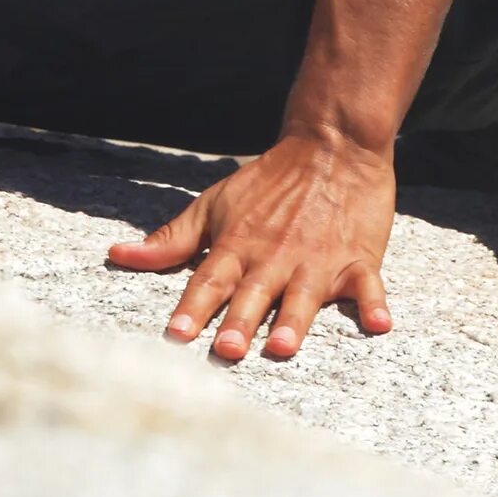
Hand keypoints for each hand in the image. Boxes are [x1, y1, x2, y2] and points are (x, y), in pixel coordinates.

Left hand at [106, 131, 398, 361]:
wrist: (330, 145)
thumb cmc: (267, 183)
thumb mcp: (214, 204)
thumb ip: (171, 239)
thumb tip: (118, 256)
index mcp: (238, 244)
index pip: (209, 280)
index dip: (191, 308)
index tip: (175, 335)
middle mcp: (274, 255)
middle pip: (253, 293)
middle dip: (239, 322)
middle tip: (227, 351)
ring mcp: (318, 258)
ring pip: (304, 295)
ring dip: (294, 321)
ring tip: (283, 347)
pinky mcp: (358, 258)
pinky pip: (367, 285)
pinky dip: (374, 303)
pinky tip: (379, 323)